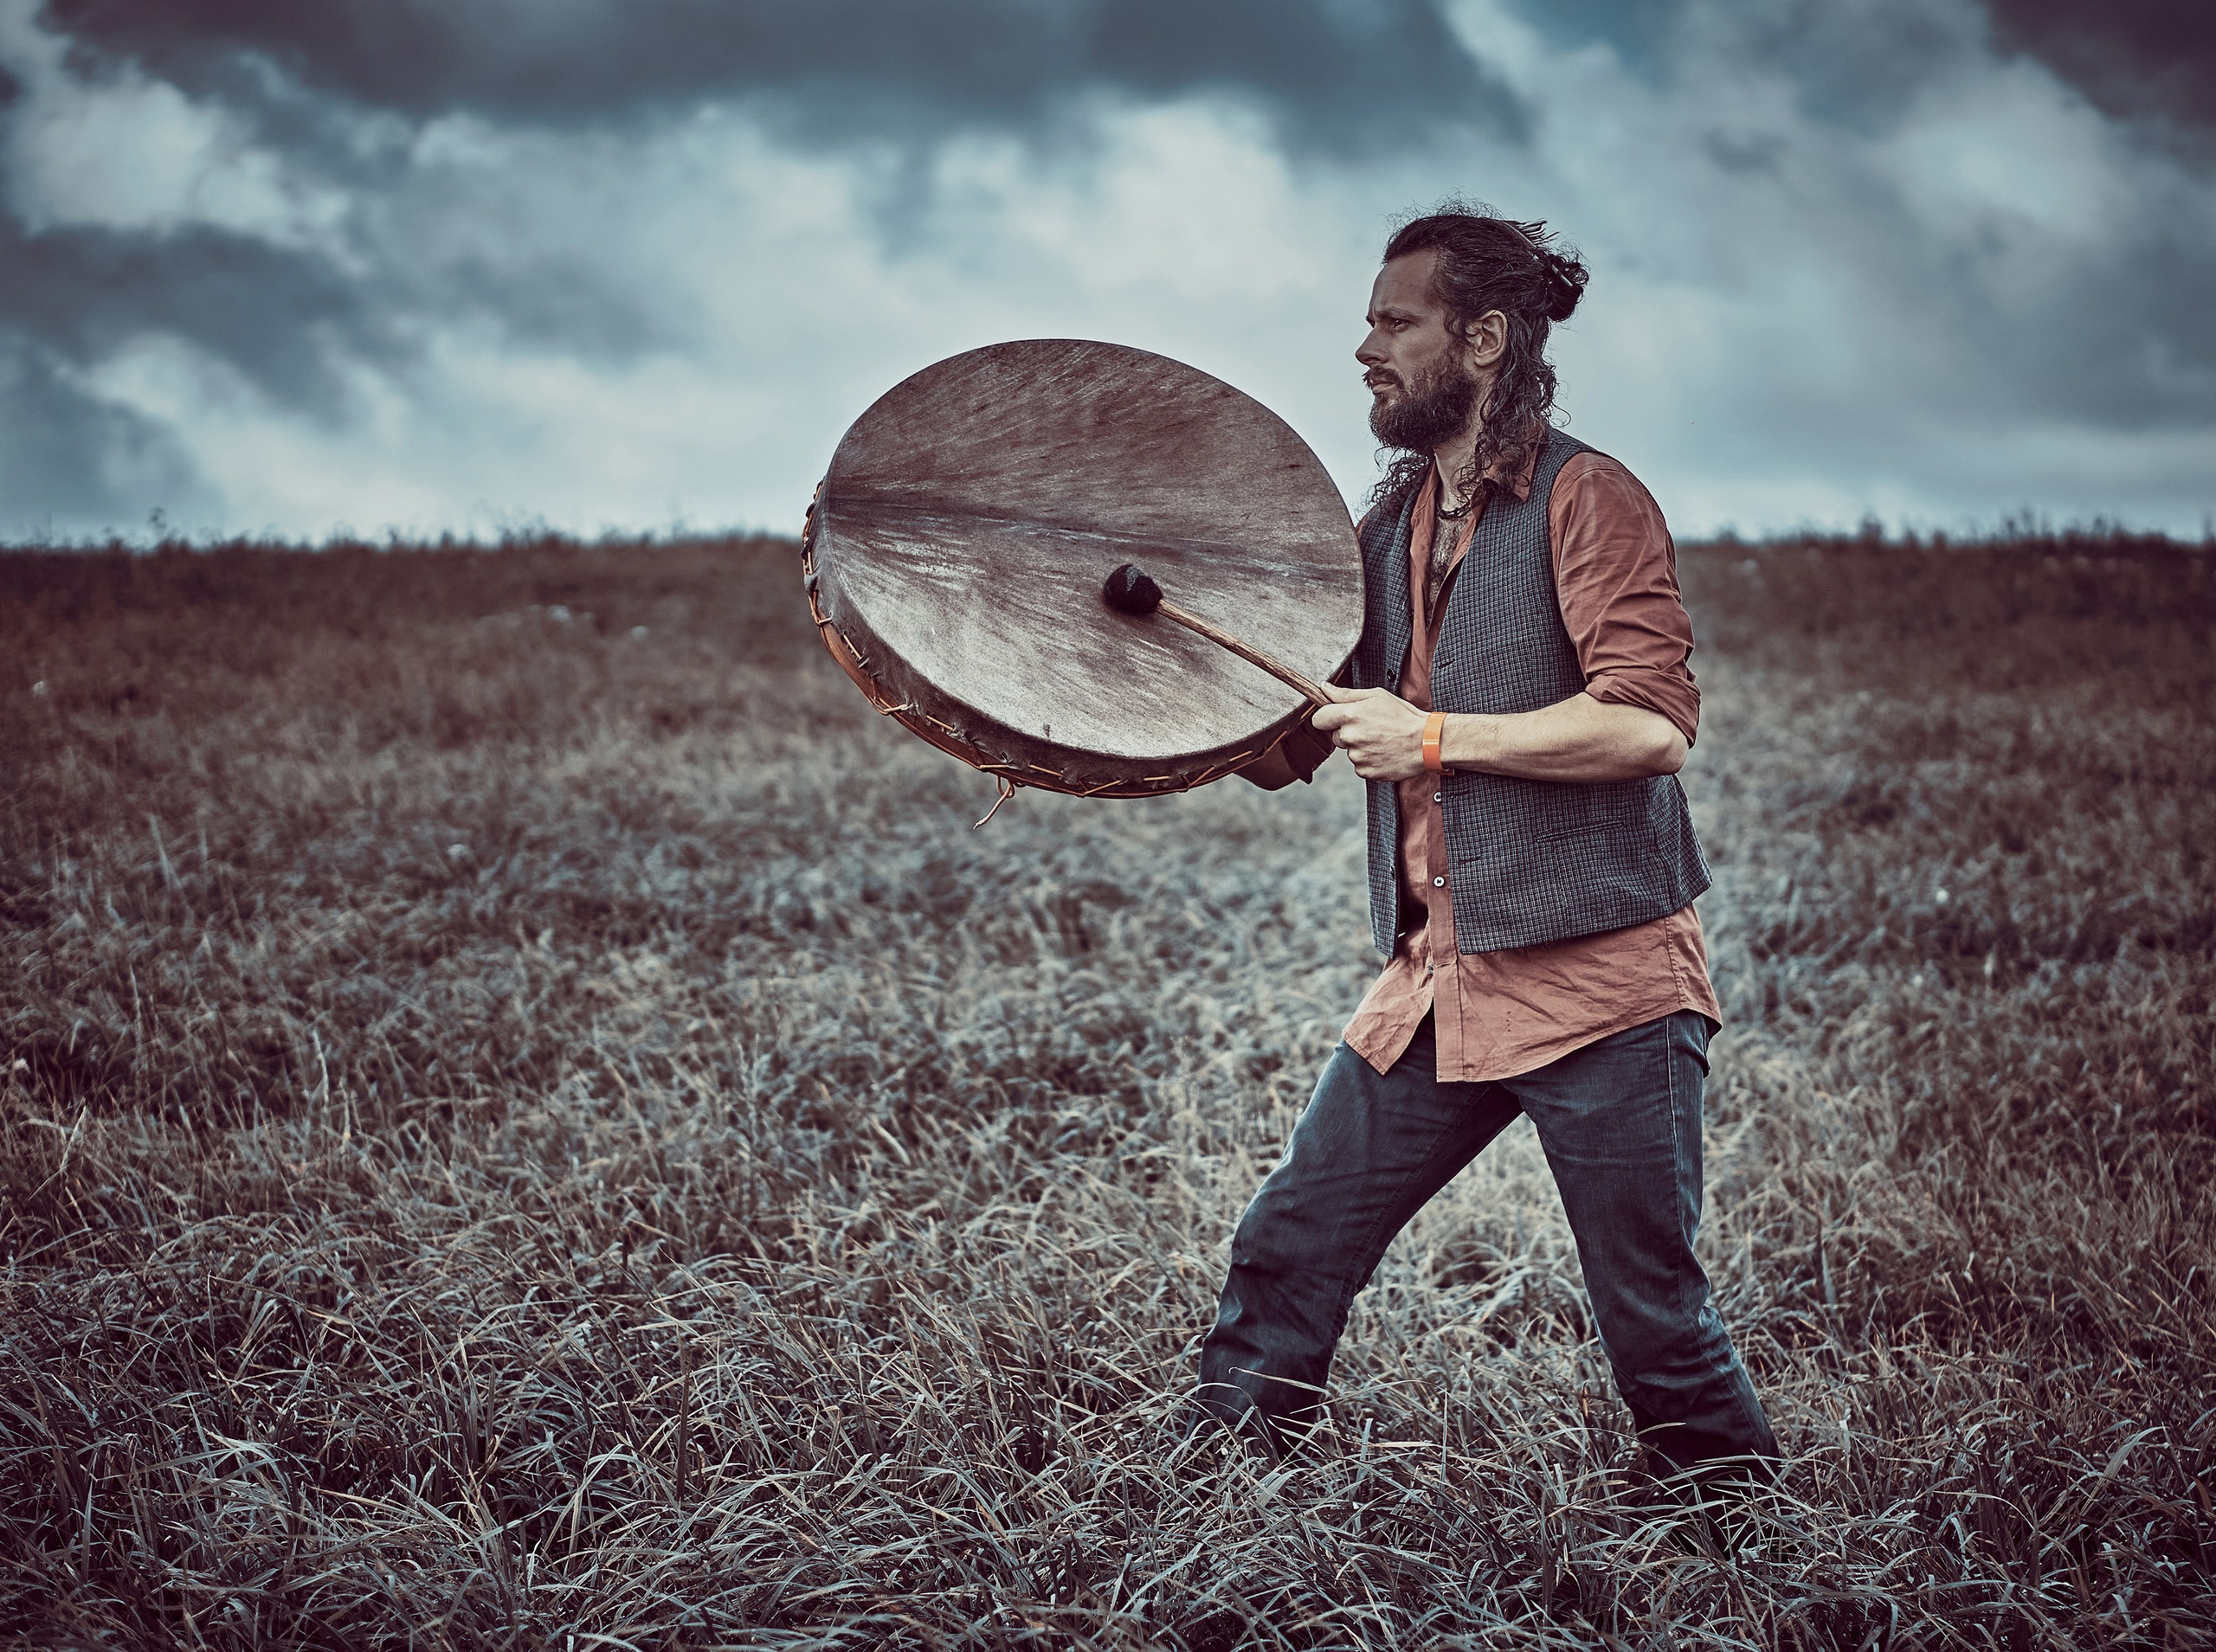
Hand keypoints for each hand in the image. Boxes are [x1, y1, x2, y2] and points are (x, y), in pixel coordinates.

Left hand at [1311, 686, 1428, 781]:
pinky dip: (1369, 761)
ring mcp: (1357, 757)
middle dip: (1348, 732)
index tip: (1336, 718)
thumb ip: (1346, 694)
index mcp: (1350, 715)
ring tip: (1382, 740)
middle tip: (1371, 728)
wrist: (1427, 742)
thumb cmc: (1404, 716)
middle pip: (1335, 736)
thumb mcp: (1377, 696)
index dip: (1327, 717)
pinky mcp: (1365, 772)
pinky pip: (1360, 765)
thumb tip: (1324, 688)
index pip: (1319, 719)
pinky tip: (1384, 752)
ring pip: (1349, 751)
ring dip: (1360, 747)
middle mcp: (1350, 737)